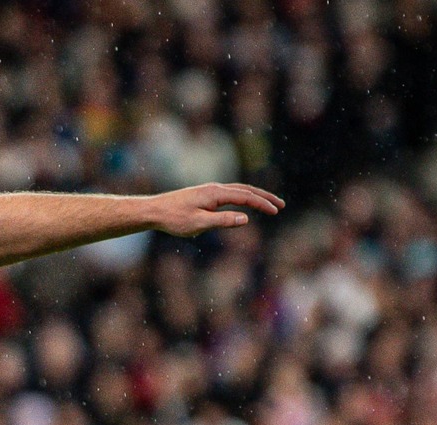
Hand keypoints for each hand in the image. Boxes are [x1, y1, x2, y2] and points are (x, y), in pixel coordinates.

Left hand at [149, 182, 283, 237]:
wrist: (154, 211)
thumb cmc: (174, 219)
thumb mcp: (199, 224)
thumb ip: (223, 221)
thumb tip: (246, 218)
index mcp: (215, 194)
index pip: (245, 196)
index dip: (262, 204)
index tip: (276, 211)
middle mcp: (214, 189)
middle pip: (245, 190)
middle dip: (264, 197)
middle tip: (281, 205)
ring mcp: (210, 191)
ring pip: (238, 190)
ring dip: (255, 196)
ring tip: (268, 204)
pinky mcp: (204, 195)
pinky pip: (229, 194)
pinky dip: (242, 197)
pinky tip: (245, 204)